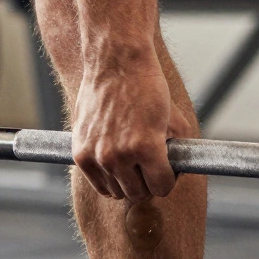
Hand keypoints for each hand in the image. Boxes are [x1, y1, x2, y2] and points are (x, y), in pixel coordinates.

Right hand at [70, 55, 190, 202]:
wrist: (115, 64)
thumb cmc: (147, 88)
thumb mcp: (175, 119)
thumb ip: (178, 150)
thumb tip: (179, 170)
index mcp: (146, 148)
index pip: (162, 188)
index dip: (168, 180)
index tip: (166, 172)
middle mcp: (119, 156)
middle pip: (138, 194)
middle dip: (148, 184)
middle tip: (149, 169)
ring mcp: (97, 155)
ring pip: (116, 192)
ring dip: (127, 182)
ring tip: (132, 164)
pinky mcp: (80, 153)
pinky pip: (97, 184)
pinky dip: (107, 179)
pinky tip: (115, 165)